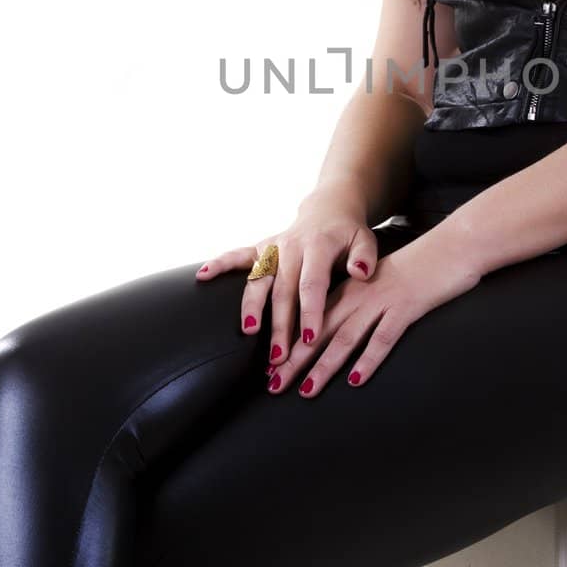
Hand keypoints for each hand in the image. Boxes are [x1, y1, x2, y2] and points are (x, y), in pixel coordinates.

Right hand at [194, 182, 377, 363]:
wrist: (328, 210)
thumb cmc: (348, 234)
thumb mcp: (365, 240)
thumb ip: (364, 257)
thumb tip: (361, 273)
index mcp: (318, 246)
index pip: (312, 283)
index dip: (310, 312)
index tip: (309, 339)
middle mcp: (291, 247)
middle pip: (283, 290)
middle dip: (280, 325)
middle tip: (279, 357)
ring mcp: (273, 248)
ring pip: (258, 280)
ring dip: (251, 308)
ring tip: (248, 332)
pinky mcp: (259, 248)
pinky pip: (236, 256)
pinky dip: (219, 264)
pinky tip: (202, 276)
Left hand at [265, 227, 481, 397]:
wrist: (453, 246)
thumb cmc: (419, 270)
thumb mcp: (383, 285)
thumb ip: (362, 305)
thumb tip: (342, 334)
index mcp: (351, 289)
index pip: (312, 320)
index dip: (291, 345)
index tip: (272, 369)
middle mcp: (360, 295)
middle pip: (320, 331)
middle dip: (295, 360)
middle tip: (273, 384)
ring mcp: (382, 301)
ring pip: (345, 337)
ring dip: (324, 365)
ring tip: (306, 389)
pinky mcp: (406, 308)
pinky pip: (383, 337)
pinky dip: (368, 360)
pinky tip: (356, 380)